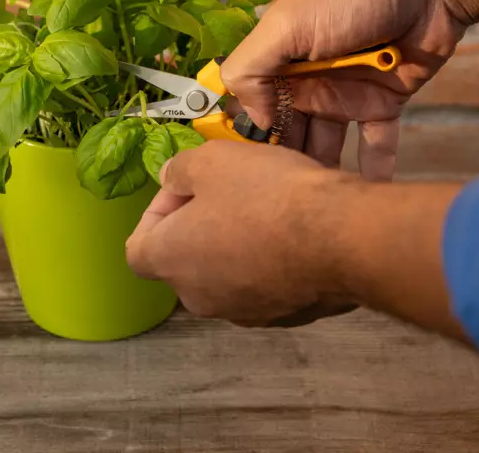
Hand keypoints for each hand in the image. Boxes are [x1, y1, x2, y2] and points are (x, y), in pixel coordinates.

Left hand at [126, 140, 358, 326]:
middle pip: (184, 260)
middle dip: (200, 226)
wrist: (341, 238)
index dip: (156, 212)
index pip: (138, 247)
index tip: (186, 188)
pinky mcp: (284, 317)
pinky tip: (296, 234)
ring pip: (226, 274)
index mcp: (169, 260)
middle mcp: (198, 296)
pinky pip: (265, 285)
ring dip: (236, 244)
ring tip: (268, 208)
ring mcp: (243, 313)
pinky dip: (271, 263)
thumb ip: (180, 170)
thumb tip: (171, 179)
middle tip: (229, 191)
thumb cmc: (268, 195)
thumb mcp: (213, 160)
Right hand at [221, 0, 475, 179]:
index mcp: (278, 60)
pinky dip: (372, 168)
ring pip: (326, 145)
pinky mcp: (384, 102)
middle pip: (287, 134)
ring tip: (319, 208)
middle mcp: (306, 80)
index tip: (250, 178)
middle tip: (283, 204)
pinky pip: (375, 143)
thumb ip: (252, 68)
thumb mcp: (287, 25)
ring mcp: (346, 93)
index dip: (249, 140)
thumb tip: (254, 122)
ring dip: (322, 173)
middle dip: (284, 167)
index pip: (252, 107)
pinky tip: (366, 197)